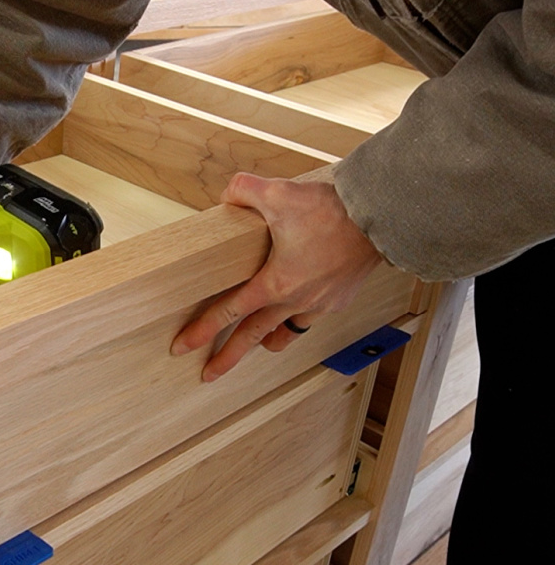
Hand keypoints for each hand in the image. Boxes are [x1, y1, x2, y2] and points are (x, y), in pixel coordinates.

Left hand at [170, 173, 383, 381]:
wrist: (381, 217)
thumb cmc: (333, 210)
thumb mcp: (278, 193)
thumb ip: (244, 190)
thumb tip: (228, 195)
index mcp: (275, 283)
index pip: (228, 313)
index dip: (202, 330)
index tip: (182, 346)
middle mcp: (295, 300)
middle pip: (252, 336)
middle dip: (228, 357)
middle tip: (208, 374)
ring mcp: (319, 304)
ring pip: (285, 332)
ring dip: (267, 341)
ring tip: (256, 347)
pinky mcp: (338, 299)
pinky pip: (310, 319)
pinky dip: (296, 321)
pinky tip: (293, 315)